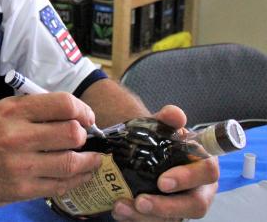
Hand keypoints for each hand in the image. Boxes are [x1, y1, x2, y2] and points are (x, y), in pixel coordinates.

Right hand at [0, 92, 103, 206]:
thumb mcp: (0, 110)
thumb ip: (33, 109)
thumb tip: (71, 112)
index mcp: (14, 111)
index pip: (63, 104)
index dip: (83, 110)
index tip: (86, 117)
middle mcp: (18, 136)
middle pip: (72, 134)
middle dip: (84, 136)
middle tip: (86, 139)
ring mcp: (20, 166)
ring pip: (71, 163)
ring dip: (88, 162)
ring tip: (92, 160)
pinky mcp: (21, 189)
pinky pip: (59, 185)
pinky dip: (75, 180)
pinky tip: (78, 175)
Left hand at [112, 105, 219, 220]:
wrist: (144, 149)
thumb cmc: (160, 139)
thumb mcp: (162, 125)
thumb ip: (168, 118)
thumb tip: (175, 114)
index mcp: (204, 163)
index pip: (207, 172)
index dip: (188, 178)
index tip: (163, 182)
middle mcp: (200, 188)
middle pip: (195, 205)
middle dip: (167, 207)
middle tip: (140, 202)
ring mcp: (184, 204)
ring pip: (175, 219)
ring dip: (146, 217)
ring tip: (121, 207)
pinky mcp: (168, 215)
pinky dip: (136, 219)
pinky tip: (119, 211)